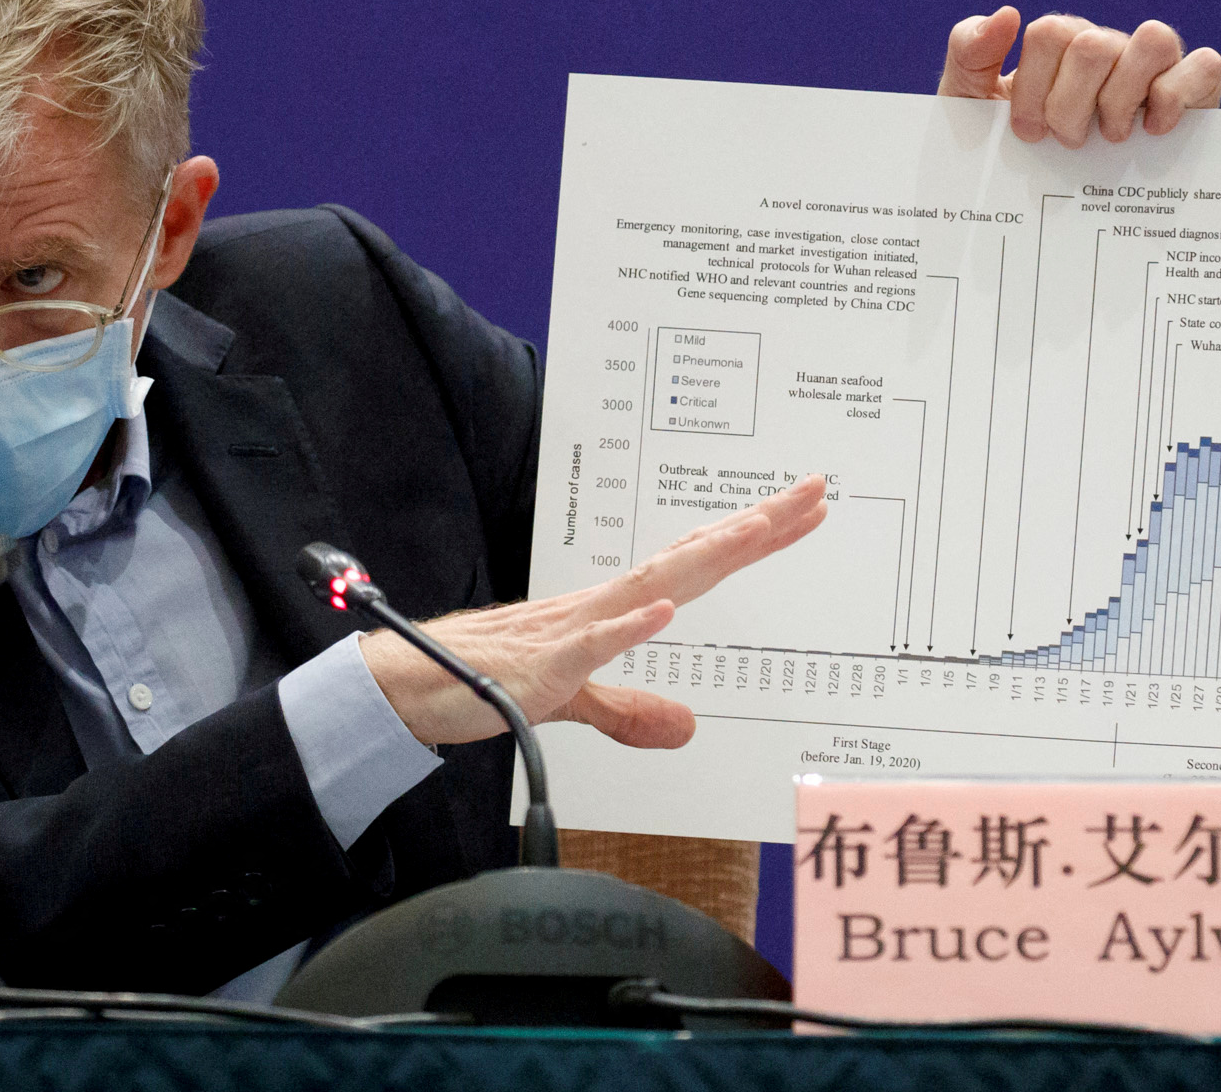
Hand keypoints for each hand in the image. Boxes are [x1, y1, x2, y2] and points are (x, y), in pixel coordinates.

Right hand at [358, 476, 827, 747]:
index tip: (801, 510)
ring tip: (756, 532)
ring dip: (704, 559)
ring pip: (650, 587)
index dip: (749, 538)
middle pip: (690, 561)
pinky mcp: (540, 668)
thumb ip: (629, 711)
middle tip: (812, 493)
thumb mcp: (574, 703)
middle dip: (752, 529)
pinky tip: (659, 611)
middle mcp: (600, 606)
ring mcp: (571, 631)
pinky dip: (625, 627)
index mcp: (613, 611)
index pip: (695, 566)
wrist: (408, 682)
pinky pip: (588, 646)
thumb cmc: (484, 675)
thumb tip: (688, 726)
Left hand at [939, 6, 1220, 145]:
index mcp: (1061, 43)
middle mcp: (1110, 46)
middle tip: (1068, 142)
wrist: (1059, 202)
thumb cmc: (1017, 147)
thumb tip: (1007, 13)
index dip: (1035, 88)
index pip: (1050, 33)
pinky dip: (1178, 96)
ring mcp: (1154, 65)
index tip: (1030, 133)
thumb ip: (970, 54)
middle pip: (1094, 45)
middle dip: (1071, 106)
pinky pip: (1204, 65)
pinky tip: (1153, 130)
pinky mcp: (1197, 89)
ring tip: (1111, 137)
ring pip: (1154, 39)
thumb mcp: (973, 103)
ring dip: (1123, 99)